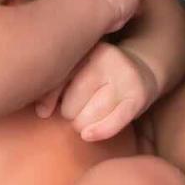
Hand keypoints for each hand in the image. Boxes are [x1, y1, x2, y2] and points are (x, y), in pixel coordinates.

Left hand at [37, 42, 158, 140]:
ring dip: (82, 125)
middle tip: (79, 107)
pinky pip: (113, 121)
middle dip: (69, 113)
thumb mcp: (78, 71)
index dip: (49, 99)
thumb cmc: (100, 76)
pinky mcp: (138, 96)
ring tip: (88, 116)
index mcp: (88, 48)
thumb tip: (42, 112)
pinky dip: (99, 132)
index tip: (46, 108)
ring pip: (88, 117)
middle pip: (70, 104)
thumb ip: (54, 88)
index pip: (58, 80)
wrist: (143, 70)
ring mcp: (125, 76)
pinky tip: (89, 135)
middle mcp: (108, 58)